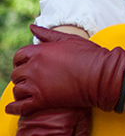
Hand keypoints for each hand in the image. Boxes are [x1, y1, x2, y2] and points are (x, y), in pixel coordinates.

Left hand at [8, 25, 124, 115]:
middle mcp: (34, 67)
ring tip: (26, 92)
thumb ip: (47, 34)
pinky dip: (14, 108)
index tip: (26, 64)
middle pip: (16, 73)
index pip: (19, 56)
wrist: (99, 75)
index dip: (21, 61)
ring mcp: (37, 85)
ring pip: (17, 90)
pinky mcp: (42, 101)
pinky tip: (13, 108)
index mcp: (40, 51)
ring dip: (19, 91)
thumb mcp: (67, 39)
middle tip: (29, 79)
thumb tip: (31, 26)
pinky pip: (20, 107)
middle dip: (21, 76)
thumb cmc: (87, 54)